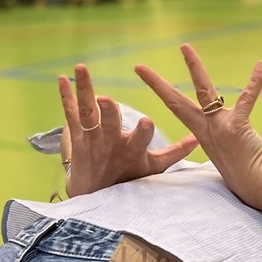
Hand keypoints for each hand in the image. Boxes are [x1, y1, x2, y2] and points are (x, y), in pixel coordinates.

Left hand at [59, 64, 195, 196]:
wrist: (93, 194)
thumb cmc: (128, 178)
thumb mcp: (153, 167)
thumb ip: (176, 152)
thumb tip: (199, 139)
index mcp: (131, 151)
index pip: (140, 140)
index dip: (143, 132)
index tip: (147, 121)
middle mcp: (109, 145)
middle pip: (108, 125)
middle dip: (108, 112)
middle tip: (105, 98)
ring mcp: (90, 140)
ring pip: (86, 113)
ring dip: (84, 90)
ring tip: (81, 68)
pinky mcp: (75, 137)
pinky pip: (70, 114)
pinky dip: (66, 96)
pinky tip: (62, 79)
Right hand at [136, 45, 261, 212]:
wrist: (257, 186)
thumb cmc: (246, 166)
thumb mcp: (229, 143)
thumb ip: (225, 126)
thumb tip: (224, 110)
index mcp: (201, 131)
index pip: (175, 106)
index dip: (158, 89)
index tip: (143, 74)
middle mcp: (205, 129)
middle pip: (175, 102)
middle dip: (156, 84)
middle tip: (139, 67)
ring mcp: (218, 128)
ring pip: (203, 92)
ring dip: (194, 68)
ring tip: (184, 47)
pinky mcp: (236, 128)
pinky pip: (246, 100)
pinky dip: (255, 82)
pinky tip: (261, 65)